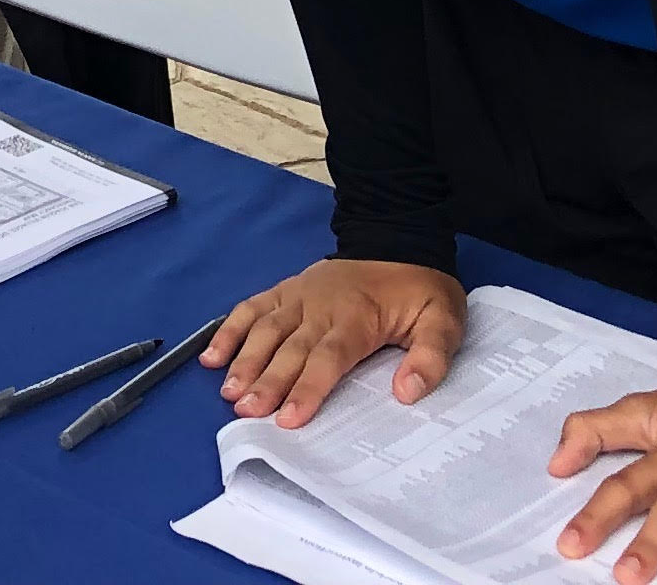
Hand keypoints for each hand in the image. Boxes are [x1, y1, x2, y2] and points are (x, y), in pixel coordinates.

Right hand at [204, 258, 467, 425]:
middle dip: (266, 381)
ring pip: (265, 329)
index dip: (307, 388)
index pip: (328, 357)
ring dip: (244, 360)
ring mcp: (299, 295)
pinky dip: (230, 329)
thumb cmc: (420, 290)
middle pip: (290, 348)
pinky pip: (253, 307)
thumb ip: (430, 357)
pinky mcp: (287, 290)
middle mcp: (320, 305)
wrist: (398, 239)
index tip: (288, 417)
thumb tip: (407, 392)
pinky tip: (212, 356)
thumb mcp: (444, 321)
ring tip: (229, 392)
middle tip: (245, 412)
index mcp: (357, 317)